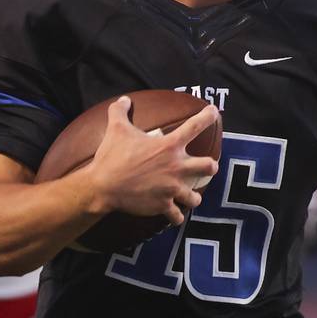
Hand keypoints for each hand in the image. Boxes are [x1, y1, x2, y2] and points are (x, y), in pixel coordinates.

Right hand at [84, 97, 219, 225]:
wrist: (103, 186)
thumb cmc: (112, 156)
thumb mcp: (116, 129)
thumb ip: (120, 111)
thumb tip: (123, 99)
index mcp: (168, 146)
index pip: (194, 126)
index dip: (207, 117)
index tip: (213, 112)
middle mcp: (176, 167)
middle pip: (209, 167)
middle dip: (210, 167)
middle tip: (207, 167)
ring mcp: (171, 189)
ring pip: (195, 197)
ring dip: (193, 197)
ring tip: (191, 197)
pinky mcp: (163, 205)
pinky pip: (176, 216)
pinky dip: (176, 217)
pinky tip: (174, 216)